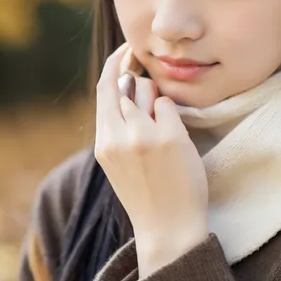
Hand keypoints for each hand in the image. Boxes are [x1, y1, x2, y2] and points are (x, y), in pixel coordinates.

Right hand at [95, 43, 208, 276]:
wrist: (168, 230)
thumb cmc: (149, 193)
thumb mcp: (118, 162)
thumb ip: (117, 127)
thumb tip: (126, 84)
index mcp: (103, 143)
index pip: (103, 89)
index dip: (114, 64)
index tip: (125, 50)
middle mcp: (118, 136)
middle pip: (126, 83)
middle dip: (140, 82)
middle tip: (152, 92)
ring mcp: (142, 135)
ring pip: (148, 90)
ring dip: (158, 101)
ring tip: (164, 131)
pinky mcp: (168, 137)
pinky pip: (170, 105)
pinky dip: (174, 115)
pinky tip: (176, 139)